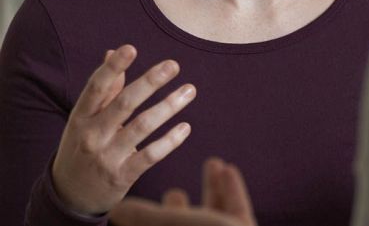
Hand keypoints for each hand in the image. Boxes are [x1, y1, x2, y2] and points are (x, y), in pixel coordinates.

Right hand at [51, 45, 196, 214]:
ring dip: (169, 106)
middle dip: (150, 82)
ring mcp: (107, 156)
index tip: (130, 48)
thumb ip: (104, 88)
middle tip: (173, 65)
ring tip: (190, 90)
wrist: (70, 194)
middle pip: (124, 104)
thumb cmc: (82, 145)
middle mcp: (92, 135)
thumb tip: (112, 51)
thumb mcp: (85, 118)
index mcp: (81, 116)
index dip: (112, 67)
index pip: (96, 88)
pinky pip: (151, 155)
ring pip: (142, 126)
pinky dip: (170, 140)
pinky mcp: (122, 175)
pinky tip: (186, 126)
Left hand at [110, 158, 256, 225]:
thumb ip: (143, 217)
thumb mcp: (166, 225)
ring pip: (213, 216)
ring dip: (212, 187)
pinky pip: (236, 209)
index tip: (136, 202)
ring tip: (212, 163)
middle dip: (178, 208)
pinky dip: (232, 189)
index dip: (144, 219)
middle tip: (173, 192)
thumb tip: (117, 210)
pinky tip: (228, 169)